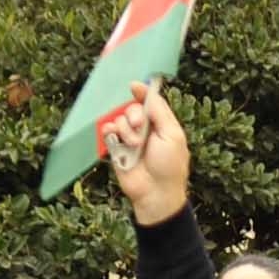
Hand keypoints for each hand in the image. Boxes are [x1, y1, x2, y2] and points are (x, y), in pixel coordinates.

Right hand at [99, 84, 191, 225]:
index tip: (133, 87)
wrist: (155, 192)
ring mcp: (129, 138)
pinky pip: (107, 130)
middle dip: (133, 115)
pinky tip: (115, 138)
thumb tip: (145, 89)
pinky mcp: (116, 148)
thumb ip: (159, 110)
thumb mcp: (171, 133)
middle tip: (139, 128)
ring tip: (134, 145)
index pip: (150, 101)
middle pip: (132, 107)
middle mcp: (144, 128)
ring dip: (125, 129)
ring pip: (119, 118)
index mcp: (161, 123)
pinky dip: (109, 131)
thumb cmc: (169, 165)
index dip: (142, 92)